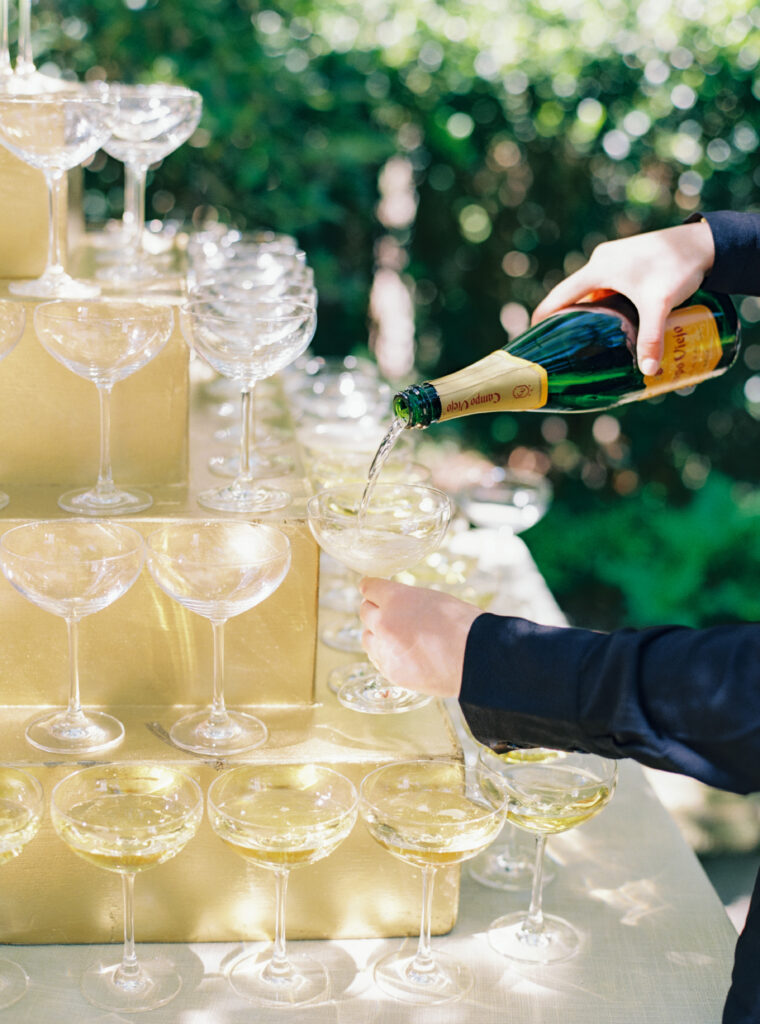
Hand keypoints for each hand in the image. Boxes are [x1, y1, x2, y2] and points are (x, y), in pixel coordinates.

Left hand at [358, 578, 481, 698]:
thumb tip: (395, 605)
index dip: (372, 588)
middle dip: (375, 610)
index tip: (372, 590)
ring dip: (377, 634)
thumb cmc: (462, 624)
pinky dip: (386, 655)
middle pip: (365, 612)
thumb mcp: (433, 599)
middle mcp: (385, 622)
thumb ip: (406, 601)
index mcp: (396, 598)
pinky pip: (378, 659)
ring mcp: (386, 649)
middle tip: (387, 613)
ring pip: (367, 637)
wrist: (476, 658)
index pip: (369, 588)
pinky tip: (402, 653)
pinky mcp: (391, 671)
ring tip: (395, 636)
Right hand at [531, 220, 714, 375]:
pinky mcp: (628, 258)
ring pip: (591, 288)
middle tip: (562, 344)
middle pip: (573, 294)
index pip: (559, 296)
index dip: (543, 317)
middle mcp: (601, 260)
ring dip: (587, 309)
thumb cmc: (677, 268)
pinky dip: (603, 299)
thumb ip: (651, 338)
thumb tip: (647, 372)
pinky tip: (612, 316)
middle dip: (567, 318)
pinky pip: (606, 282)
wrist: (703, 242)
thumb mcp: (659, 305)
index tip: (534, 337)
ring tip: (586, 335)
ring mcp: (614, 257)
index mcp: (598, 269)